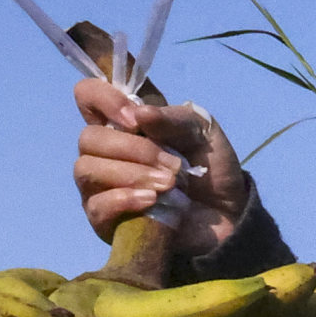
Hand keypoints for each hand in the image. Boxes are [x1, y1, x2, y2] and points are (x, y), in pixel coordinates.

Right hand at [72, 74, 255, 260]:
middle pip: (88, 138)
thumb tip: (140, 113)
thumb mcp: (203, 133)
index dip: (104, 98)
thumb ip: (175, 118)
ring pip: (87, 170)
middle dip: (134, 149)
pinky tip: (152, 201)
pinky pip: (97, 205)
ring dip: (132, 174)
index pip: (88, 95)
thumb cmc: (210, 170)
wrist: (228, 217)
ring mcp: (99, 188)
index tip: (135, 118)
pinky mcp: (105, 220)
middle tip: (174, 165)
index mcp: (122, 125)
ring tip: (169, 184)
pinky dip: (125, 199)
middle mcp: (103, 153)